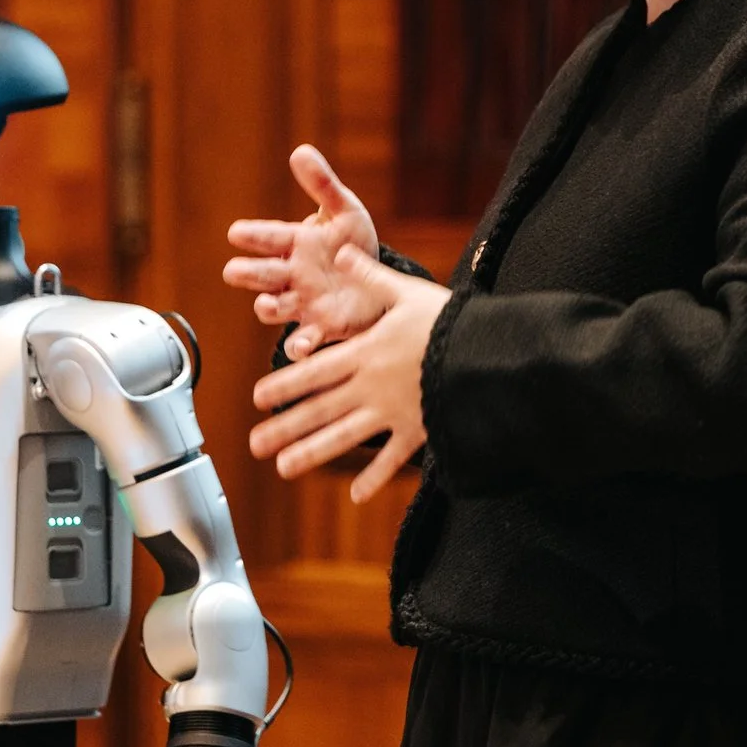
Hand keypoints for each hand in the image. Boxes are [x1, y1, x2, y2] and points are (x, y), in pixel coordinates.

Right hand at [223, 145, 392, 357]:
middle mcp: (292, 275)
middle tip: (233, 271)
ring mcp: (303, 303)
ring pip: (276, 307)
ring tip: (266, 304)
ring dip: (268, 307)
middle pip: (264, 274)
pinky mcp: (322, 327)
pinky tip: (301, 348)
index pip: (269, 237)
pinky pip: (305, 339)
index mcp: (295, 244)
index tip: (236, 232)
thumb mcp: (344, 211)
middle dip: (248, 273)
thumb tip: (300, 151)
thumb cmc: (353, 244)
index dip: (253, 236)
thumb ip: (323, 185)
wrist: (380, 281)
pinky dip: (299, 345)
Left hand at [249, 246, 450, 501]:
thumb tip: (341, 252)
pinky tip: (356, 495)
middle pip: (320, 408)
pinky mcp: (419, 429)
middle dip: (285, 427)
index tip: (258, 397)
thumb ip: (371, 277)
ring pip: (345, 436)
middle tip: (255, 444)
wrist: (491, 355)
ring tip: (284, 469)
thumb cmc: (451, 321)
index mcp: (366, 351)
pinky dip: (375, 477)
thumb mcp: (408, 292)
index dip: (285, 384)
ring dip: (312, 453)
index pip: (315, 370)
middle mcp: (372, 386)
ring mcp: (393, 412)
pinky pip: (393, 457)